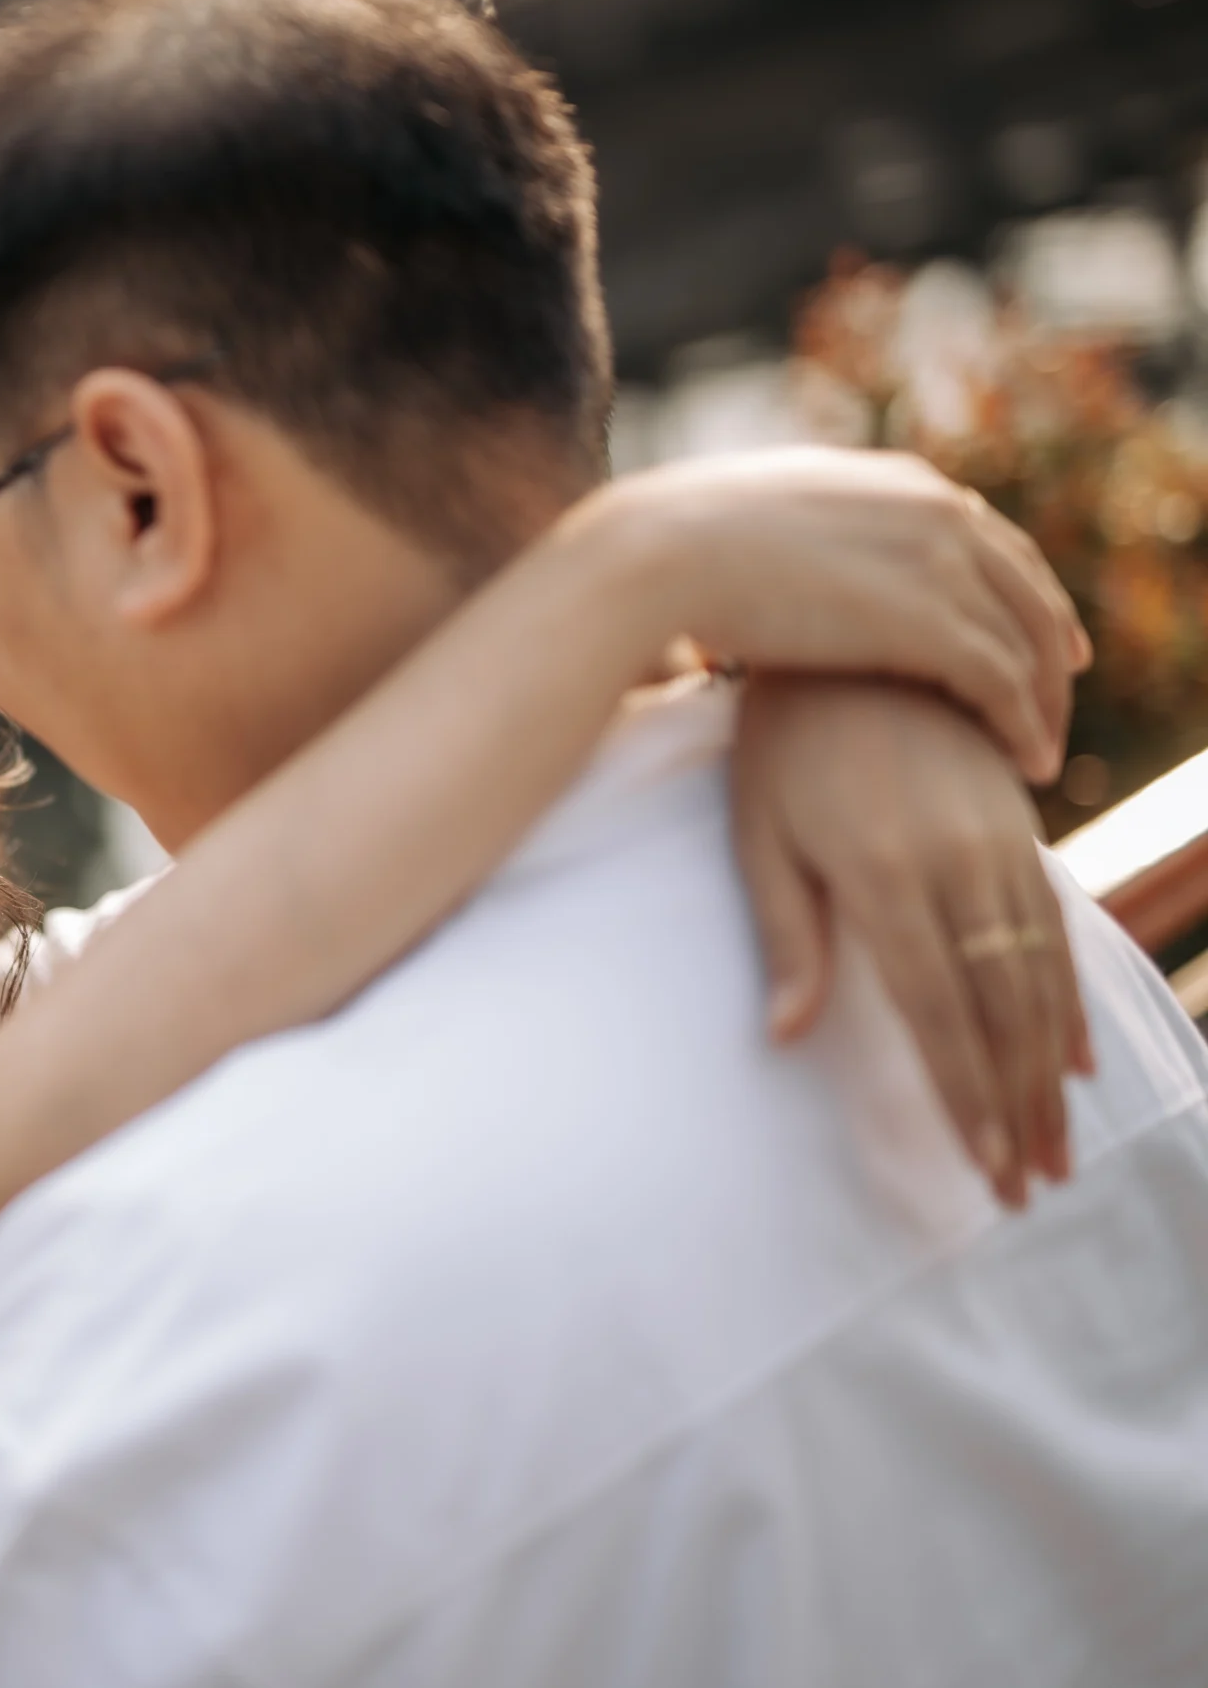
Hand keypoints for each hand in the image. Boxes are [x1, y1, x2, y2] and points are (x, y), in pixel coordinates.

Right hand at [576, 448, 1088, 780]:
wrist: (656, 556)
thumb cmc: (669, 548)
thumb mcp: (753, 521)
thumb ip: (790, 538)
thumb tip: (759, 565)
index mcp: (895, 483)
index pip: (983, 535)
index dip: (1010, 586)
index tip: (1018, 629)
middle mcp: (936, 510)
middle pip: (1025, 585)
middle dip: (1048, 642)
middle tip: (1055, 692)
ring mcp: (941, 563)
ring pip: (1029, 640)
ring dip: (1044, 700)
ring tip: (1040, 751)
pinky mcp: (933, 622)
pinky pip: (1006, 683)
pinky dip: (1026, 727)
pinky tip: (1025, 765)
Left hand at [732, 675, 1089, 1206]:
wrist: (856, 641)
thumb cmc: (781, 748)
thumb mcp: (760, 837)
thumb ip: (786, 937)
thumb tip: (785, 1038)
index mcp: (885, 876)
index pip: (939, 1016)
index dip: (966, 1101)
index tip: (982, 1175)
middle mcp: (959, 866)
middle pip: (1003, 1014)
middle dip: (1017, 1112)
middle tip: (1028, 1191)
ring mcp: (1000, 847)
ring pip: (1041, 980)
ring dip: (1050, 1074)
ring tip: (1056, 1151)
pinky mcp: (1018, 830)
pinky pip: (1057, 930)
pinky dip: (1068, 1001)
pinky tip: (1073, 1060)